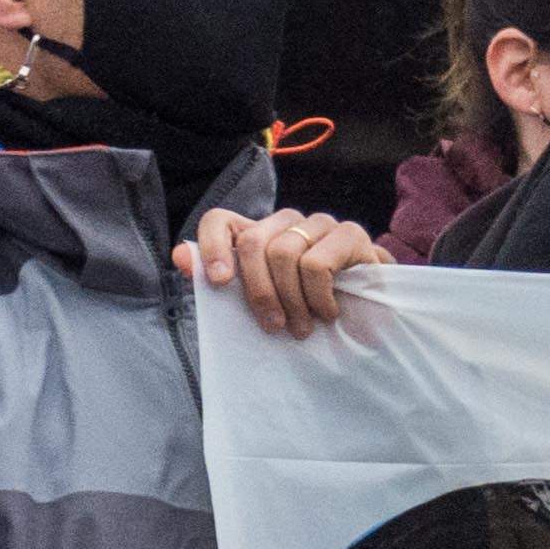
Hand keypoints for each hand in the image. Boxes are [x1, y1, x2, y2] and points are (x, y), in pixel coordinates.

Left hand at [183, 208, 384, 339]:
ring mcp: (319, 224)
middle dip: (258, 291)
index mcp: (260, 234)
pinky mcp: (350, 234)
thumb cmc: (309, 309)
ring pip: (284, 252)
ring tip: (304, 327)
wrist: (370, 317)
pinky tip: (329, 312)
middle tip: (272, 327)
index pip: (221, 221)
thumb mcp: (262, 301)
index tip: (218, 283)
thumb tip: (179, 257)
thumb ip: (222, 281)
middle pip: (252, 242)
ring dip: (292, 301)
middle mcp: (287, 222)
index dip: (212, 247)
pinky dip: (318, 297)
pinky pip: (316, 263)